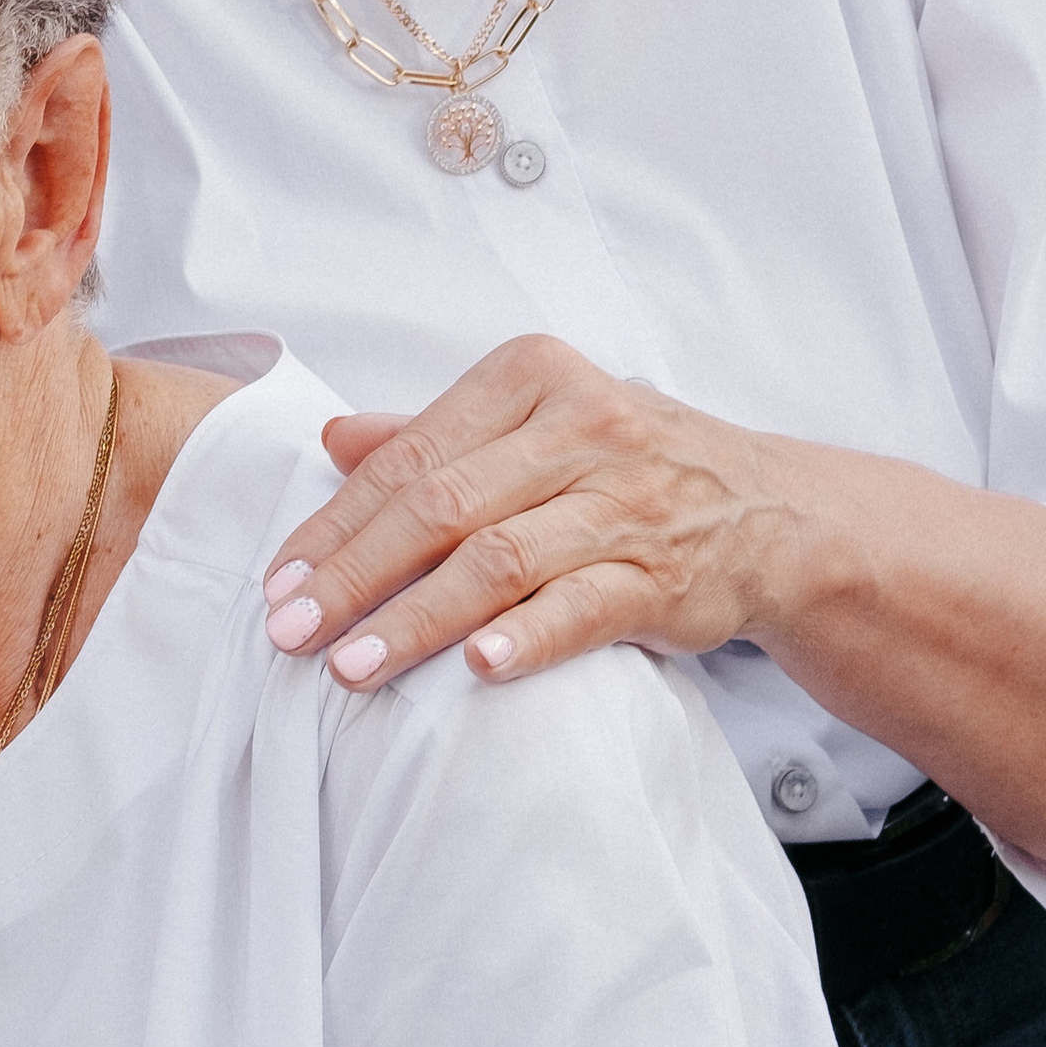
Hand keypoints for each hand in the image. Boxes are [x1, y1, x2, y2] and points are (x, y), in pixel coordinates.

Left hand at [260, 334, 773, 690]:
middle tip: (292, 631)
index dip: (337, 522)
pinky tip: (478, 669)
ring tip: (351, 665)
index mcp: (533, 377)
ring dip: (417, 618)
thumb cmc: (630, 463)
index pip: (411, 456)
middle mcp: (580, 427)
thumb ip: (434, 433)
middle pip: (443, 506)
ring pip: (499, 559)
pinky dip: (528, 636)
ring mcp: (624, 501)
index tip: (279, 580)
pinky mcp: (662, 574)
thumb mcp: (535, 421)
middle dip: (355, 574)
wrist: (767, 509)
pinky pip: (584, 607)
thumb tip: (335, 439)